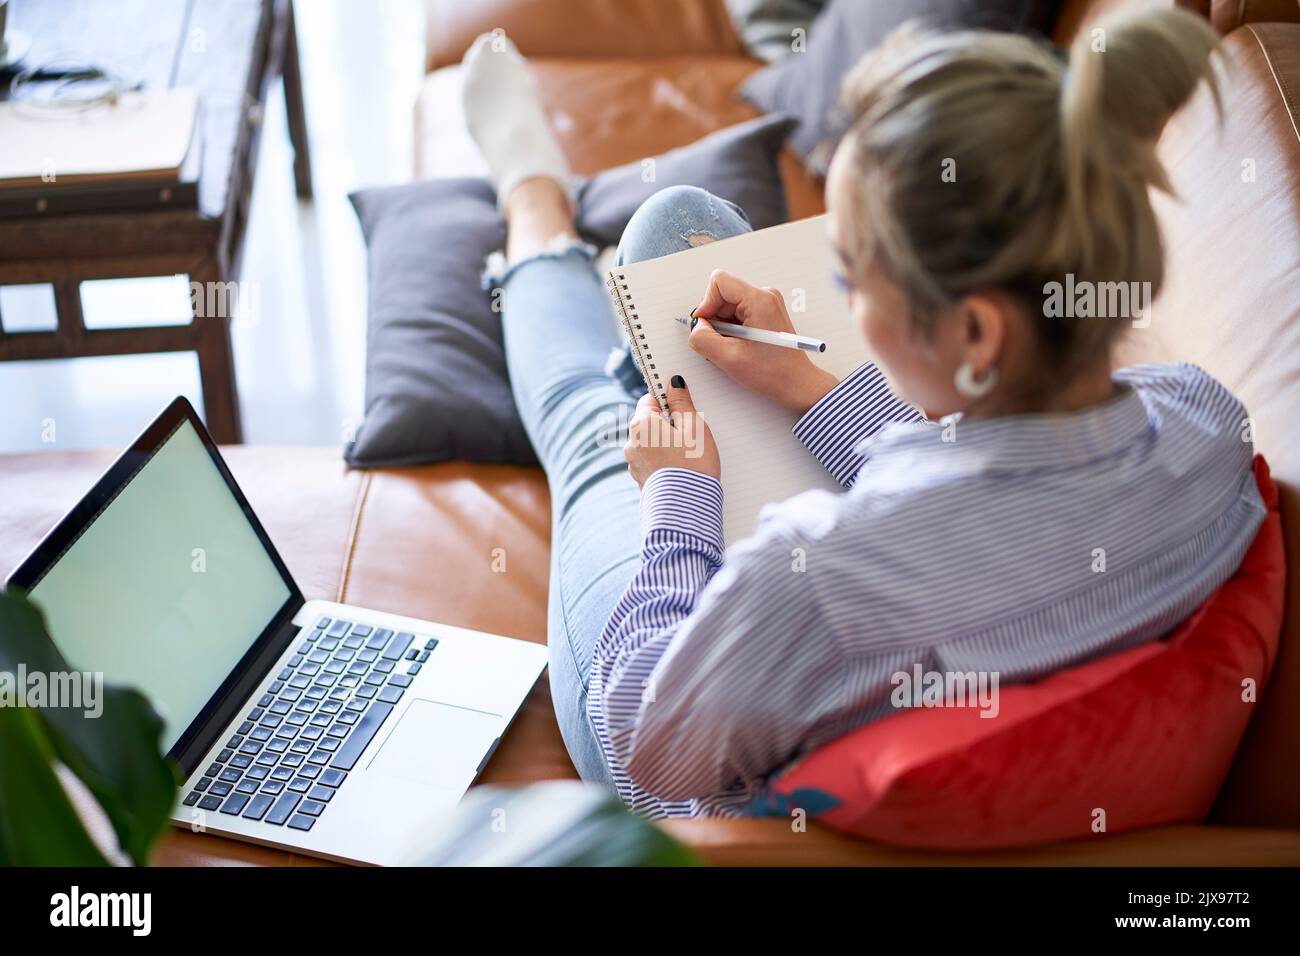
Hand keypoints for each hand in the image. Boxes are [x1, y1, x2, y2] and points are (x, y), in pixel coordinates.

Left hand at [624, 377, 720, 487]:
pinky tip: (681, 468)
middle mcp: (631, 442)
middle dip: (669, 424)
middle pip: (650, 421)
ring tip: (688, 455)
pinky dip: (665, 460)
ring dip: (667, 443)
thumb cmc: (693, 467)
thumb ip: (682, 402)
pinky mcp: (641, 479)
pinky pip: (653, 461)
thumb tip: (674, 383)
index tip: (684, 408)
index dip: (669, 401)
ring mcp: (634, 462)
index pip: (650, 399)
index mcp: (641, 425)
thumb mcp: (694, 428)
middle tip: (691, 435)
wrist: (687, 509)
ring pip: (651, 442)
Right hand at [689, 269, 839, 414]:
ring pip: (729, 305)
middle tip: (722, 342)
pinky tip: (739, 345)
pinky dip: (732, 329)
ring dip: (723, 326)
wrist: (796, 383)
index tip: (706, 325)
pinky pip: (738, 313)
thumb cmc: (773, 373)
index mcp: (759, 300)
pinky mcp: (766, 312)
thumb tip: (696, 327)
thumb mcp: (729, 359)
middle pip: (723, 294)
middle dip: (715, 318)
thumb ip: (703, 339)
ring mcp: (766, 303)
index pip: (719, 282)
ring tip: (734, 347)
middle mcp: (765, 296)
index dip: (706, 303)